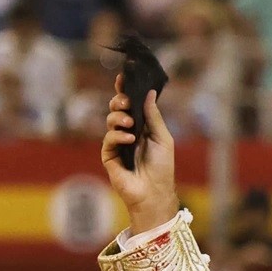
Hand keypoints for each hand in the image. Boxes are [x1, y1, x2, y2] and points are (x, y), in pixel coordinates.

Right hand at [101, 73, 178, 233]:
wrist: (154, 192)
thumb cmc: (162, 167)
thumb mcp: (162, 137)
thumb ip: (153, 116)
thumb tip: (149, 93)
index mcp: (142, 126)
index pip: (131, 105)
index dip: (125, 91)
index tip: (123, 78)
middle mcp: (128, 132)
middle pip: (117, 108)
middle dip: (120, 101)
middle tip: (126, 101)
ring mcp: (117, 143)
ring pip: (110, 120)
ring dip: (119, 117)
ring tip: (130, 123)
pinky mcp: (109, 155)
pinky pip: (109, 138)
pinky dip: (118, 135)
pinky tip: (129, 139)